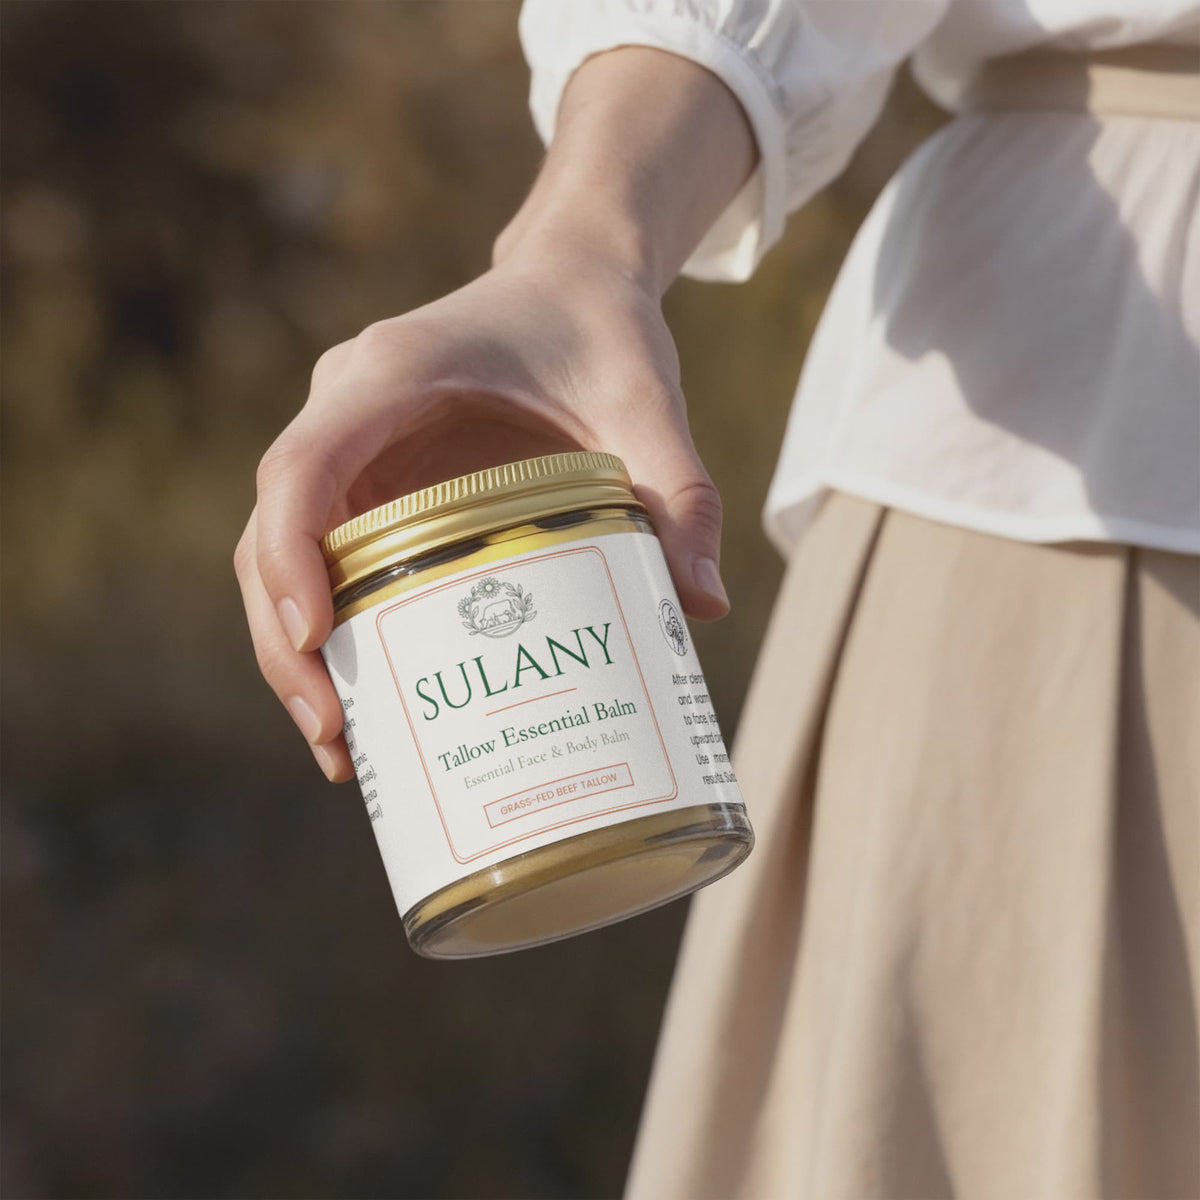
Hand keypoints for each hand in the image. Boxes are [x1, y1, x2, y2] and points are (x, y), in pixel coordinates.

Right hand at [234, 240, 727, 781]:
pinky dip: (334, 625)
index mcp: (395, 372)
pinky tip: (369, 697)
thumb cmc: (602, 330)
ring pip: (284, 549)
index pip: (302, 465)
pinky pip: (327, 552)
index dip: (291, 555)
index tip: (316, 639)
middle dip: (287, 638)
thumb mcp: (648, 404)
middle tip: (336, 735)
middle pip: (275, 529)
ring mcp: (352, 442)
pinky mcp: (371, 475)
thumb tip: (704, 610)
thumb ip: (681, 494)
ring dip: (295, 647)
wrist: (573, 282)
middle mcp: (350, 406)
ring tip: (345, 745)